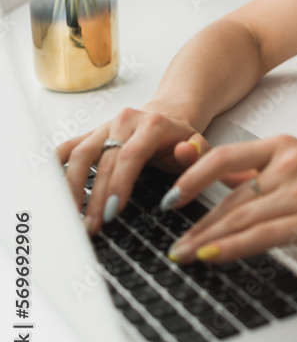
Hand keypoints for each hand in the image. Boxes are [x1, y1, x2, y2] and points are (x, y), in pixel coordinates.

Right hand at [56, 104, 212, 236]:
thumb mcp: (200, 145)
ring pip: (79, 154)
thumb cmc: (183, 137)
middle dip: (96, 196)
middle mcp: (124, 121)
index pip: (130, 155)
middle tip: (92, 226)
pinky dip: (56, 168)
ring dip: (72, 187)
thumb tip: (185, 152)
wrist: (169, 115)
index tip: (112, 211)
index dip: (119, 184)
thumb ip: (196, 152)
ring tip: (72, 217)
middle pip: (102, 160)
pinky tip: (52, 190)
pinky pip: (68, 148)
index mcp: (151, 124)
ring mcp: (105, 127)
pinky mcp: (92, 134)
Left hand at [162, 134, 296, 264]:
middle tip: (173, 240)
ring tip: (185, 254)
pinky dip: (231, 247)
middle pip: (228, 196)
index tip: (171, 197)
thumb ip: (266, 168)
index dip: (191, 178)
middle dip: (195, 222)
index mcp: (283, 145)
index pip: (224, 157)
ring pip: (239, 217)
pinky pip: (260, 236)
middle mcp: (287, 165)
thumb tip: (228, 179)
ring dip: (206, 240)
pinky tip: (212, 256)